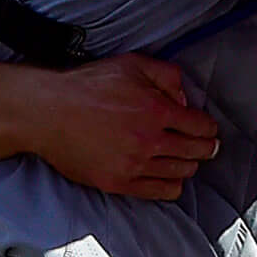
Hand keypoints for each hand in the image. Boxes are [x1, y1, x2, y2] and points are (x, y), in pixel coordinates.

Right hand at [28, 53, 221, 200]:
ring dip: (188, 164)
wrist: (48, 113)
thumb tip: (185, 100)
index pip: (200, 126)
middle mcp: (149, 140)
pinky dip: (172, 185)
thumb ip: (166, 76)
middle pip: (195, 151)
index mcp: (156, 109)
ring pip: (181, 172)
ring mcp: (134, 165)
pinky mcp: (119, 183)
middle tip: (207, 145)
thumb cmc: (87, 85)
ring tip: (186, 158)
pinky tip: (170, 177)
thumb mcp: (131, 64)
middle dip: (206, 147)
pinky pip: (160, 191)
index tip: (207, 128)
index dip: (208, 127)